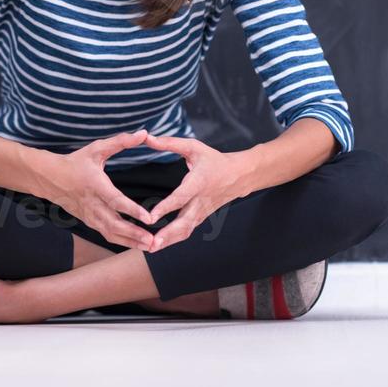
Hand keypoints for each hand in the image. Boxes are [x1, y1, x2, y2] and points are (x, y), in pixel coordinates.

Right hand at [48, 129, 155, 249]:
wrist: (51, 178)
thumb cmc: (76, 161)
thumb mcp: (97, 148)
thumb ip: (121, 141)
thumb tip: (144, 133)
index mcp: (95, 185)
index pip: (115, 201)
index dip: (132, 210)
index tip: (148, 218)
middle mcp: (92, 204)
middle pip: (115, 224)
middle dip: (135, 234)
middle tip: (154, 240)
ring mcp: (90, 216)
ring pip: (112, 234)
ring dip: (131, 242)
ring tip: (151, 246)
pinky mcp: (90, 222)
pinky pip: (108, 235)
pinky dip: (123, 242)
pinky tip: (139, 244)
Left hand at [143, 132, 248, 251]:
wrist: (239, 175)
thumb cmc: (214, 160)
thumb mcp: (193, 147)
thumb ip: (169, 143)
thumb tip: (147, 137)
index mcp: (198, 182)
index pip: (180, 197)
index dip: (166, 207)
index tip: (151, 217)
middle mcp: (200, 201)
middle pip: (184, 222)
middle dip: (168, 235)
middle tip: (151, 244)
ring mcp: (202, 212)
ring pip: (186, 230)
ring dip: (169, 241)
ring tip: (151, 249)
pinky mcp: (202, 217)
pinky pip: (188, 231)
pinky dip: (174, 239)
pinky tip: (159, 245)